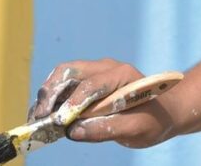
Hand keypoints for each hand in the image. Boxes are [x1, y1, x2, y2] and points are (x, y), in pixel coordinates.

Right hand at [27, 57, 180, 147]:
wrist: (164, 111)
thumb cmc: (154, 119)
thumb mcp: (136, 128)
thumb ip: (107, 129)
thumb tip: (73, 132)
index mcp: (122, 74)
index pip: (92, 84)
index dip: (73, 103)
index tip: (59, 122)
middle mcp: (105, 68)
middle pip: (69, 71)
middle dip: (50, 92)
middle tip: (39, 117)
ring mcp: (95, 73)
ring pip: (62, 76)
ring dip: (46, 96)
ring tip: (36, 119)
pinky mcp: (87, 83)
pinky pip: (64, 86)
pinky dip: (51, 100)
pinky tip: (43, 117)